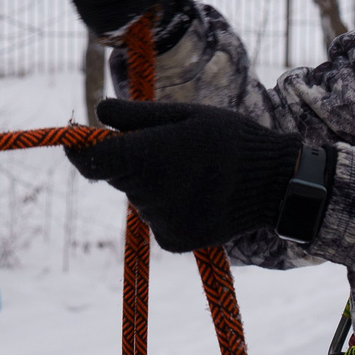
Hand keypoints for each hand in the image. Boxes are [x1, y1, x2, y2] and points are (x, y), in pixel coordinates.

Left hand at [66, 99, 301, 253]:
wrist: (273, 184)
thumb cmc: (229, 139)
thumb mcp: (186, 115)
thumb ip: (137, 116)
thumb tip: (97, 112)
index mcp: (148, 158)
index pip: (93, 160)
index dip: (81, 149)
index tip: (81, 139)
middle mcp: (149, 194)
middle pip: (118, 176)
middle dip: (131, 161)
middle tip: (171, 148)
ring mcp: (160, 222)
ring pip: (139, 198)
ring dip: (154, 185)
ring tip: (194, 172)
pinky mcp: (172, 241)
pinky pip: (157, 219)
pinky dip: (169, 208)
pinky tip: (198, 196)